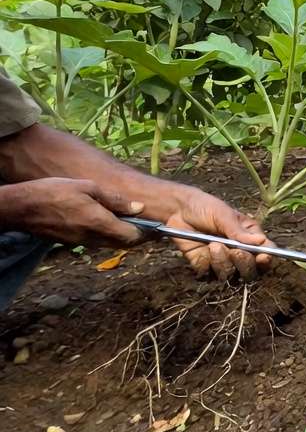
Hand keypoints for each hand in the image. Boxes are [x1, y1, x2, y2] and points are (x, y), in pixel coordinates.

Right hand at [0, 177, 145, 246]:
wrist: (22, 207)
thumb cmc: (54, 191)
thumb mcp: (88, 187)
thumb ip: (116, 200)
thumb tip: (139, 208)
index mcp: (99, 223)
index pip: (132, 237)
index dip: (147, 233)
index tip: (157, 226)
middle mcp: (92, 237)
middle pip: (123, 244)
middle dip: (138, 237)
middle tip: (148, 225)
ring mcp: (81, 242)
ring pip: (110, 244)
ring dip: (123, 237)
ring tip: (131, 222)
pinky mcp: (72, 243)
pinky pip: (96, 242)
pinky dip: (108, 236)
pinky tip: (108, 222)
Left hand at [148, 186, 274, 280]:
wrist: (177, 210)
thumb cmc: (205, 207)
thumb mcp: (223, 214)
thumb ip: (239, 231)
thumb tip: (261, 241)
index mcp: (249, 236)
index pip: (265, 252)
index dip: (266, 259)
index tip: (262, 257)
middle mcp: (238, 251)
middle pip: (250, 269)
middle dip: (244, 262)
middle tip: (235, 251)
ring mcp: (221, 260)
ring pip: (229, 273)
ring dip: (222, 261)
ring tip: (213, 244)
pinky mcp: (203, 265)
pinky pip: (208, 273)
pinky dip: (206, 263)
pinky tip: (202, 249)